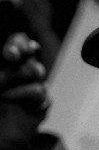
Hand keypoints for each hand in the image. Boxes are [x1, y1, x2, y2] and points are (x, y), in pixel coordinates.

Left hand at [1, 31, 48, 147]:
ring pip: (36, 71)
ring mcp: (33, 89)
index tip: (9, 53)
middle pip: (32, 55)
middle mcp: (23, 74)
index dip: (19, 43)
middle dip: (20, 54)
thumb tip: (8, 56)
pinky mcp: (40, 106)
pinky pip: (39, 93)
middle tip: (8, 57)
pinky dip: (21, 93)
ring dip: (16, 76)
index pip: (21, 43)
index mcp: (9, 65)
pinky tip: (7, 99)